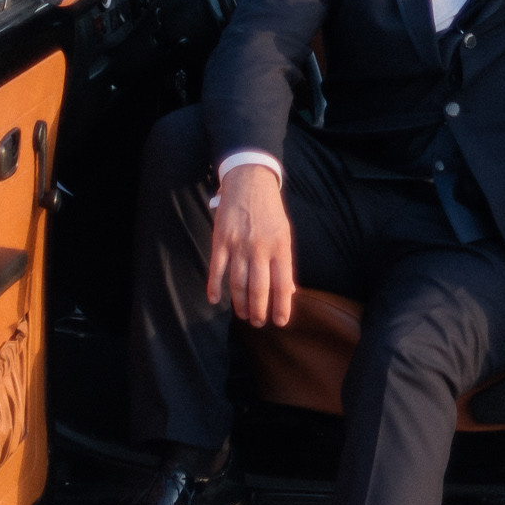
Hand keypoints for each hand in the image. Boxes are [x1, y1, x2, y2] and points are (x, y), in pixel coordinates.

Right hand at [206, 162, 295, 327]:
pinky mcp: (221, 240)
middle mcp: (260, 247)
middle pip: (259, 288)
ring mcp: (239, 245)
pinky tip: (215, 300)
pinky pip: (217, 270)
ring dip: (239, 304)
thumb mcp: (284, 233)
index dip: (282, 306)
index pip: (283, 283)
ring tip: (243, 315)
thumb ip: (284, 262)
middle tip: (258, 323)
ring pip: (237, 284)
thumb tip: (290, 290)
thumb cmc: (270, 211)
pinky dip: (214, 287)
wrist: (249, 181)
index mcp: (280, 246)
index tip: (280, 322)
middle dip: (259, 311)